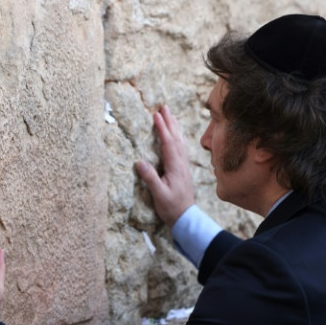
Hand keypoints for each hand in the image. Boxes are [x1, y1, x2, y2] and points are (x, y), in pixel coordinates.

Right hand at [136, 105, 194, 226]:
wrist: (186, 217)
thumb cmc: (171, 207)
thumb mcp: (159, 194)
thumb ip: (151, 178)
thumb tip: (139, 162)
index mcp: (175, 167)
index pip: (168, 143)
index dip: (162, 128)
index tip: (156, 115)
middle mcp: (181, 163)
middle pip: (176, 138)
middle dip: (170, 122)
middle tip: (164, 107)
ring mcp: (184, 166)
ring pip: (180, 141)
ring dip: (175, 127)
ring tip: (170, 115)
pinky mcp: (183, 169)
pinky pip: (181, 148)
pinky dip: (178, 137)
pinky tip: (177, 135)